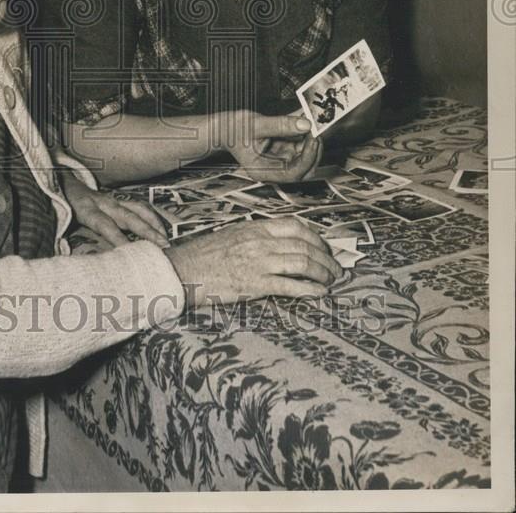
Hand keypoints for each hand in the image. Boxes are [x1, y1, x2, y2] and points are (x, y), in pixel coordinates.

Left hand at [60, 170, 168, 247]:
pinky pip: (140, 206)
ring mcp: (114, 199)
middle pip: (129, 216)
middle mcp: (104, 203)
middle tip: (163, 246)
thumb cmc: (63, 207)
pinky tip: (161, 230)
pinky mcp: (120, 199)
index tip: (130, 254)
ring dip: (154, 224)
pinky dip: (153, 218)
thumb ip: (67, 239)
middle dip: (148, 231)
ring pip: (139, 208)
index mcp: (87, 209)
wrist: (63, 183)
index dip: (118, 239)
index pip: (105, 225)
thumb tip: (75, 261)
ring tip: (166, 240)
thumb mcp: (61, 221)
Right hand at [165, 216, 342, 305]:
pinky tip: (319, 294)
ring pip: (302, 264)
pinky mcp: (254, 284)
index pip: (295, 226)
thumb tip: (280, 243)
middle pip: (304, 246)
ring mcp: (258, 262)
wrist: (184, 270)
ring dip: (321, 273)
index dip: (316, 237)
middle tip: (336, 269)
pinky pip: (289, 286)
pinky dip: (308, 290)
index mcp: (255, 228)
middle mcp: (260, 242)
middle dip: (325, 259)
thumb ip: (257, 237)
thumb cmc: (206, 255)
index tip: (325, 247)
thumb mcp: (233, 235)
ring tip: (330, 281)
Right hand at [222, 109, 321, 182]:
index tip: (313, 138)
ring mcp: (279, 160)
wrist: (223, 128)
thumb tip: (305, 124)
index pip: (294, 173)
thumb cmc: (232, 129)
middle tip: (315, 129)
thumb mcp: (255, 124)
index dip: (308, 158)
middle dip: (313, 150)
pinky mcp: (282, 151)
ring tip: (309, 119)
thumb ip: (280, 125)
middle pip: (304, 168)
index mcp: (263, 171)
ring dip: (310, 138)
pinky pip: (299, 145)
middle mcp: (274, 169)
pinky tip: (303, 119)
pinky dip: (304, 132)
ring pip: (304, 156)